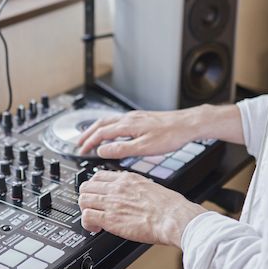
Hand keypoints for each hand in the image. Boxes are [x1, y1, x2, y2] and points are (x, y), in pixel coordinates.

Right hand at [77, 107, 207, 158]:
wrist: (188, 124)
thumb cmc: (171, 135)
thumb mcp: (144, 147)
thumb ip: (121, 149)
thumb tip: (102, 151)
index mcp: (127, 125)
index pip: (101, 133)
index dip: (89, 142)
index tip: (80, 151)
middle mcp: (129, 118)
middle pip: (101, 123)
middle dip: (88, 133)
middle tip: (79, 143)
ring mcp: (136, 117)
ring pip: (109, 120)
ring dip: (97, 129)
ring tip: (91, 137)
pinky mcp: (142, 118)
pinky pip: (118, 120)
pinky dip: (109, 127)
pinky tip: (114, 132)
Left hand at [78, 170, 206, 246]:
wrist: (173, 218)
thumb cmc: (170, 207)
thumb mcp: (152, 187)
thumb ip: (137, 188)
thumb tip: (134, 194)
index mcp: (128, 179)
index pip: (99, 176)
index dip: (95, 187)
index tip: (97, 194)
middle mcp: (117, 188)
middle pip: (87, 186)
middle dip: (87, 198)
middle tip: (93, 208)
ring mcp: (112, 202)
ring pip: (83, 200)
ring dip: (86, 210)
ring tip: (94, 220)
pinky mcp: (110, 219)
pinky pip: (86, 217)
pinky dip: (87, 223)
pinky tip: (95, 228)